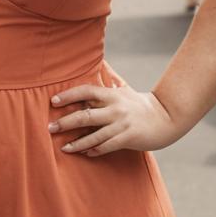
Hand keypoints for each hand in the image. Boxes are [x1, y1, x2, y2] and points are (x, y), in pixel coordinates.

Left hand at [48, 82, 181, 155]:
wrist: (165, 118)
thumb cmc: (139, 104)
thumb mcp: (124, 89)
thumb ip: (109, 80)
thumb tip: (98, 63)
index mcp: (112, 95)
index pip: (86, 91)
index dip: (69, 95)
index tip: (53, 101)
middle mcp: (115, 108)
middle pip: (85, 115)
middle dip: (66, 122)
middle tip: (50, 127)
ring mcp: (121, 124)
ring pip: (94, 135)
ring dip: (77, 143)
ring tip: (63, 147)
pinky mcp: (128, 138)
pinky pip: (107, 146)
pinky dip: (94, 150)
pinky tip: (85, 153)